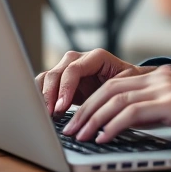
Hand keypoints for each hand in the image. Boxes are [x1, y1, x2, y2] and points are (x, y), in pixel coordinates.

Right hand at [35, 48, 160, 115]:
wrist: (128, 84)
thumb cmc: (129, 84)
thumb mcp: (126, 85)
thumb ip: (114, 92)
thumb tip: (104, 109)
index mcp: (96, 57)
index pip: (74, 69)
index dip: (66, 88)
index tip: (62, 106)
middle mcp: (79, 59)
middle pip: (57, 72)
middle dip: (51, 94)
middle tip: (51, 113)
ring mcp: (68, 69)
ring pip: (47, 77)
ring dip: (43, 95)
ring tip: (45, 114)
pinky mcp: (62, 81)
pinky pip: (44, 84)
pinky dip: (40, 96)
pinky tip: (43, 112)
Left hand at [61, 66, 170, 145]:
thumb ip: (155, 109)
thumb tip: (127, 123)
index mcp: (159, 78)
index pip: (114, 85)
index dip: (91, 102)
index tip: (77, 120)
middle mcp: (159, 78)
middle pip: (109, 90)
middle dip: (85, 110)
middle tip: (70, 130)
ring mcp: (166, 89)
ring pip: (116, 100)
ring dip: (93, 120)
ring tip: (80, 137)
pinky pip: (133, 113)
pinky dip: (113, 126)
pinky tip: (103, 138)